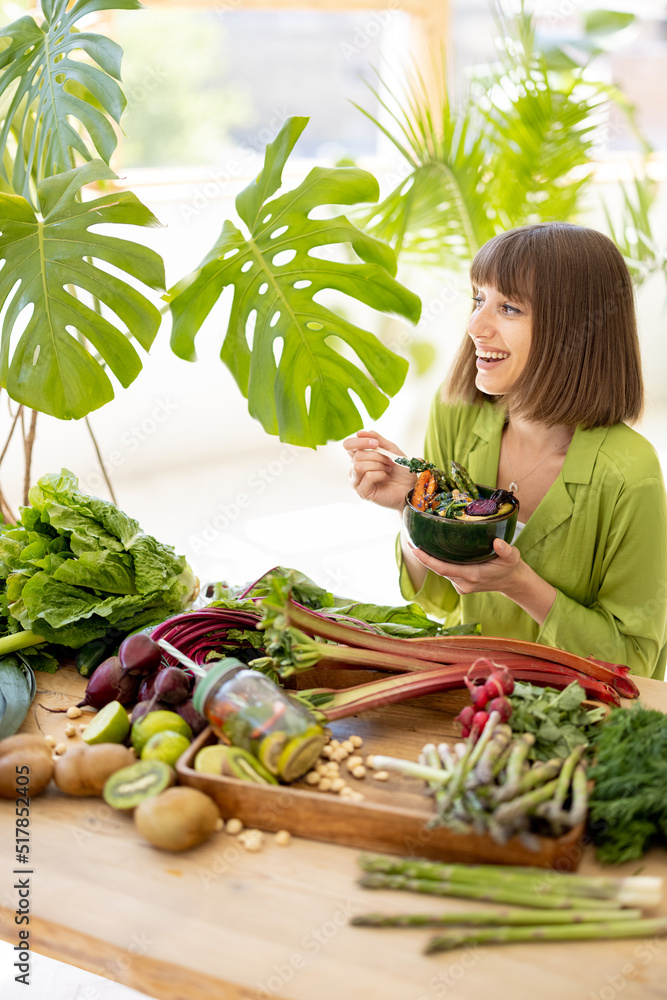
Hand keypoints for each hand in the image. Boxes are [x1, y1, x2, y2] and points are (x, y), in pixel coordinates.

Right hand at [343, 430, 415, 510]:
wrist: (409, 488)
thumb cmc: (400, 471)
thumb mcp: (391, 450)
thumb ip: (377, 439)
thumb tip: (359, 433)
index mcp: (359, 459)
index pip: (348, 446)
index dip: (360, 442)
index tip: (376, 443)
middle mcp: (355, 470)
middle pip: (357, 455)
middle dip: (377, 456)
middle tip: (390, 462)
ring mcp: (357, 482)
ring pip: (359, 466)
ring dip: (378, 465)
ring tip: (387, 470)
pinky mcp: (362, 492)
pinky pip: (367, 476)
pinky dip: (380, 474)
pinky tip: (385, 478)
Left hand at [408, 537, 523, 595]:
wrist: (511, 582)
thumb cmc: (510, 567)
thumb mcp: (512, 557)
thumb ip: (506, 550)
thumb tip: (498, 542)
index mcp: (473, 576)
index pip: (444, 569)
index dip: (428, 560)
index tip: (415, 550)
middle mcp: (464, 583)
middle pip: (438, 569)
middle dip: (423, 556)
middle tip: (409, 540)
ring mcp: (461, 586)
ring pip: (442, 570)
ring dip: (430, 559)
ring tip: (417, 542)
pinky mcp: (460, 585)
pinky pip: (447, 572)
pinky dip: (439, 562)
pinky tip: (434, 550)